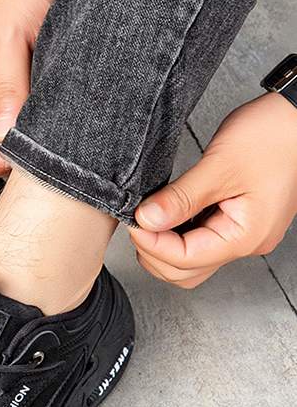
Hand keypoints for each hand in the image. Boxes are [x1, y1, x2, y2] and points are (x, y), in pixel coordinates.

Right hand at [0, 0, 74, 176]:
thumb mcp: (8, 42)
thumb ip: (7, 90)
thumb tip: (4, 134)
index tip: (14, 161)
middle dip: (9, 156)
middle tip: (38, 155)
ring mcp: (7, 95)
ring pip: (12, 136)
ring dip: (30, 140)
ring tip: (50, 134)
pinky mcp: (30, 91)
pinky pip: (32, 120)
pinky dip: (45, 126)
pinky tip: (59, 119)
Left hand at [129, 92, 296, 287]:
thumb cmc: (273, 135)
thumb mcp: (219, 165)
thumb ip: (180, 198)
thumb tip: (146, 221)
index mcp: (245, 236)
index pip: (186, 259)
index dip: (153, 245)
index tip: (133, 223)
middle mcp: (245, 242)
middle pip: (185, 271)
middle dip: (154, 252)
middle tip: (136, 222)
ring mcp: (241, 234)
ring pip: (190, 261)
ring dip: (164, 246)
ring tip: (149, 217)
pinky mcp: (235, 222)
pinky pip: (199, 241)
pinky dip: (176, 234)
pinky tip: (166, 213)